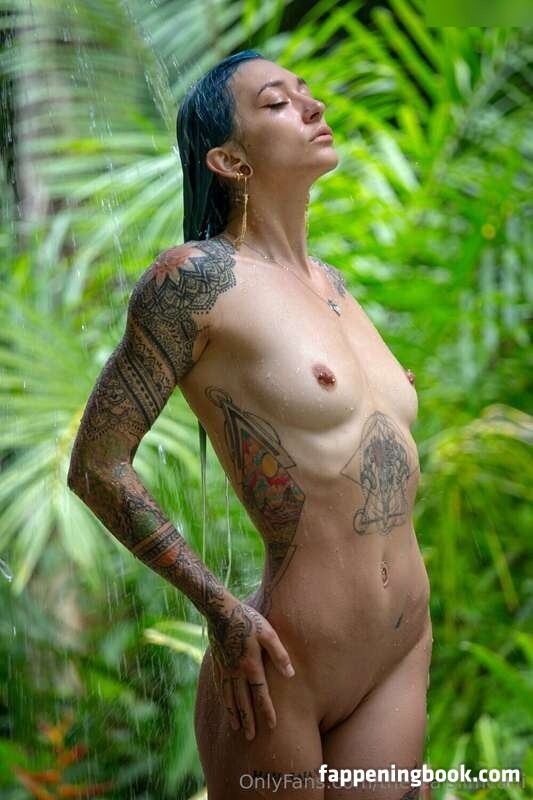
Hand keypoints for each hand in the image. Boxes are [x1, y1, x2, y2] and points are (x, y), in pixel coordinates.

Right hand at [207, 601, 294, 740]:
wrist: (220, 610)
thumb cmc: (249, 619)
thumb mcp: (268, 633)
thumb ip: (279, 654)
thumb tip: (291, 673)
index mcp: (251, 665)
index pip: (261, 694)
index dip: (267, 710)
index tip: (272, 726)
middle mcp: (236, 672)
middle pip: (243, 701)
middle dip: (248, 720)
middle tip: (251, 738)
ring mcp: (225, 668)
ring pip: (229, 697)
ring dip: (234, 714)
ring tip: (237, 728)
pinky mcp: (217, 663)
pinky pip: (220, 686)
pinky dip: (223, 699)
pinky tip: (225, 705)